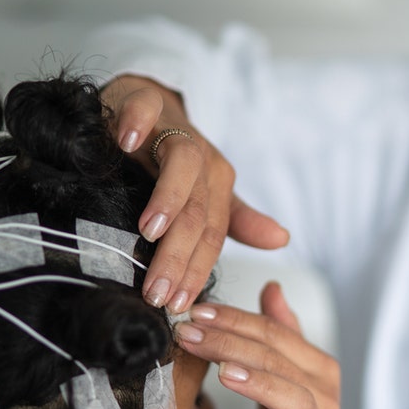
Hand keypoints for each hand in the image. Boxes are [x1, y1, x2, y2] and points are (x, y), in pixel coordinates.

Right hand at [102, 75, 289, 312]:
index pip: (212, 237)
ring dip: (168, 197)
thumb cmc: (173, 156)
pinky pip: (144, 108)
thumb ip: (236, 219)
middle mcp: (201, 160)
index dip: (197, 272)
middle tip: (158, 292)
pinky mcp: (144, 102)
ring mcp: (174, 130)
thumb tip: (282, 240)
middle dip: (179, 255)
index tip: (178, 307)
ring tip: (150, 230)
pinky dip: (137, 123)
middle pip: (196, 211)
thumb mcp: (206, 191)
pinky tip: (126, 143)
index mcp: (216, 185)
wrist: (148, 101)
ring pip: (182, 164)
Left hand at [175, 282, 352, 408]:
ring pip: (293, 400)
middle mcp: (323, 394)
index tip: (196, 312)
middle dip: (230, 344)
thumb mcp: (288, 373)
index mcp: (317, 366)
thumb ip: (281, 331)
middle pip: (277, 360)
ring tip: (223, 374)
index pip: (274, 333)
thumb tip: (272, 285)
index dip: (234, 319)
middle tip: (189, 334)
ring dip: (257, 384)